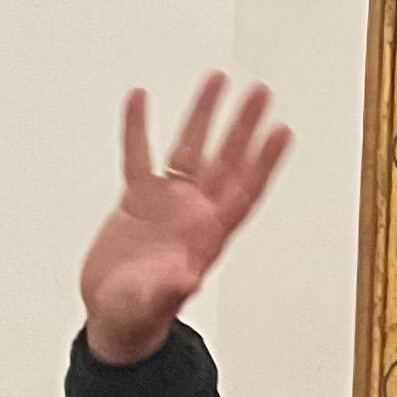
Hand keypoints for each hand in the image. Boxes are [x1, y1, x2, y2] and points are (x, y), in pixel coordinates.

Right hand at [79, 76, 292, 365]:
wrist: (114, 316)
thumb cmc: (139, 316)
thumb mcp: (153, 304)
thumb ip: (170, 290)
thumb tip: (187, 279)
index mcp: (207, 235)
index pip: (244, 190)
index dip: (264, 162)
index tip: (282, 130)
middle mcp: (193, 212)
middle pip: (225, 159)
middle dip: (243, 125)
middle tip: (260, 91)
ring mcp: (167, 203)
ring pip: (189, 148)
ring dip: (203, 115)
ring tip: (216, 80)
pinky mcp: (136, 201)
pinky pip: (138, 155)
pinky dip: (138, 128)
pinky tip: (140, 99)